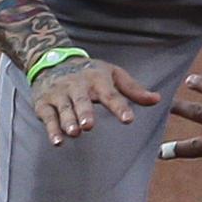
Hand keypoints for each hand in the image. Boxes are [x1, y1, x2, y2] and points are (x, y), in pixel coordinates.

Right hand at [30, 56, 159, 145]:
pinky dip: (51, 129)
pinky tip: (57, 141)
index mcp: (97, 79)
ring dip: (68, 121)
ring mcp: (59, 94)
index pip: (110, 94)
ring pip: (64, 109)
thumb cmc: (90, 72)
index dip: (119, 107)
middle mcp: (77, 85)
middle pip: (82, 100)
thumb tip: (157, 99)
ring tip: (75, 133)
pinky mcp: (44, 103)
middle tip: (89, 125)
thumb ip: (134, 89)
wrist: (51, 59)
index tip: (128, 120)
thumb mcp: (113, 74)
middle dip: (84, 112)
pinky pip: (48, 117)